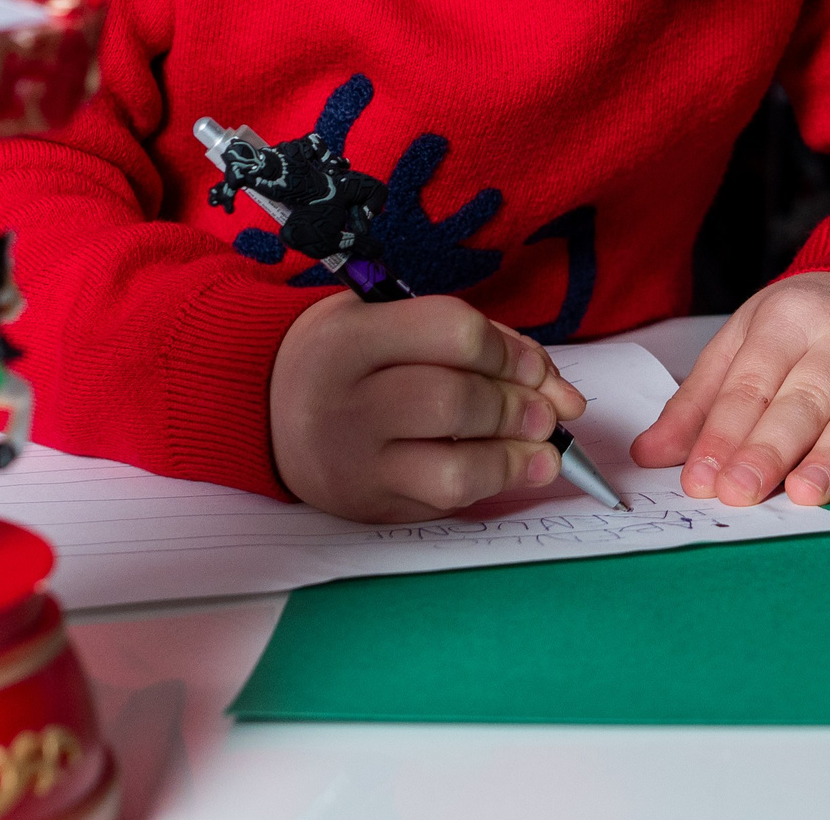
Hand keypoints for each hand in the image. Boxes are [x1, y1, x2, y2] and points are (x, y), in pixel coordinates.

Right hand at [269, 291, 586, 521]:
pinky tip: (505, 467)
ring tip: (541, 450)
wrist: (270, 407)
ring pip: (454, 472)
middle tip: (548, 412)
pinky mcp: (369, 508)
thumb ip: (478, 343)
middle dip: (518, 408)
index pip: (452, 333)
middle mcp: (346, 403)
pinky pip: (445, 505)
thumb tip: (560, 392)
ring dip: (514, 460)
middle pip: (455, 403)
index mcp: (352, 339)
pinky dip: (488, 485)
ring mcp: (355, 465)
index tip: (534, 367)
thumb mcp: (393, 319)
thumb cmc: (351, 355)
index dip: (509, 351)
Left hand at [629, 272, 829, 506]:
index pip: (752, 382)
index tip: (700, 479)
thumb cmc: (808, 325)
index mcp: (790, 315)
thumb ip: (701, 401)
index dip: (724, 432)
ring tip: (808, 493)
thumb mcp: (746, 342)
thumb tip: (650, 455)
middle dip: (770, 448)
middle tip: (741, 493)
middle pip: (804, 398)